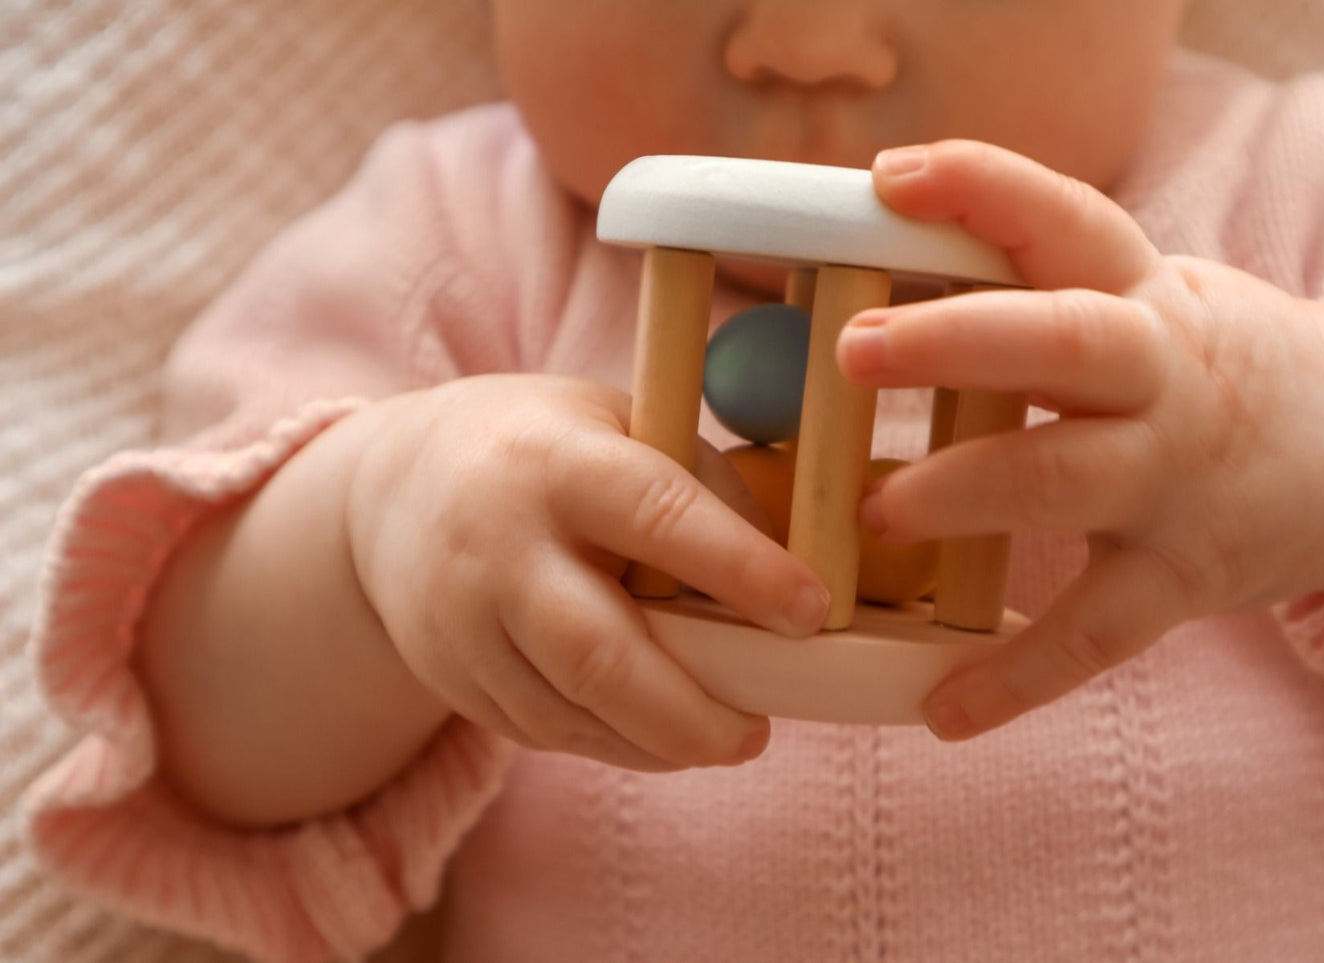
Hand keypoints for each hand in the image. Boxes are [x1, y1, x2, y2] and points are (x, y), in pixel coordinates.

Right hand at [345, 374, 829, 769]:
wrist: (394, 487)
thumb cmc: (544, 449)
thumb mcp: (619, 427)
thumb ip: (700, 488)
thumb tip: (791, 577)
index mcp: (555, 462)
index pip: (659, 517)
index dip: (742, 570)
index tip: (813, 613)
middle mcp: (498, 543)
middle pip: (598, 654)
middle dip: (691, 713)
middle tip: (759, 733)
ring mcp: (461, 619)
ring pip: (569, 712)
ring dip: (658, 743)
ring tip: (722, 738)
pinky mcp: (449, 674)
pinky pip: (541, 730)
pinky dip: (612, 743)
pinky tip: (656, 734)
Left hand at [837, 141, 1323, 739]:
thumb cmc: (1217, 370)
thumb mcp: (1152, 308)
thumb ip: (1043, 301)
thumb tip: (879, 301)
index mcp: (1144, 296)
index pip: (1062, 221)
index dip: (978, 190)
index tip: (889, 176)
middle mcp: (1163, 376)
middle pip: (1060, 342)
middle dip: (956, 340)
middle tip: (855, 347)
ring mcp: (1176, 479)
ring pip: (1064, 480)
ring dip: (963, 490)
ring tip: (875, 511)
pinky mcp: (1186, 576)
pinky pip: (1094, 633)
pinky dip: (1016, 676)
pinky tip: (942, 711)